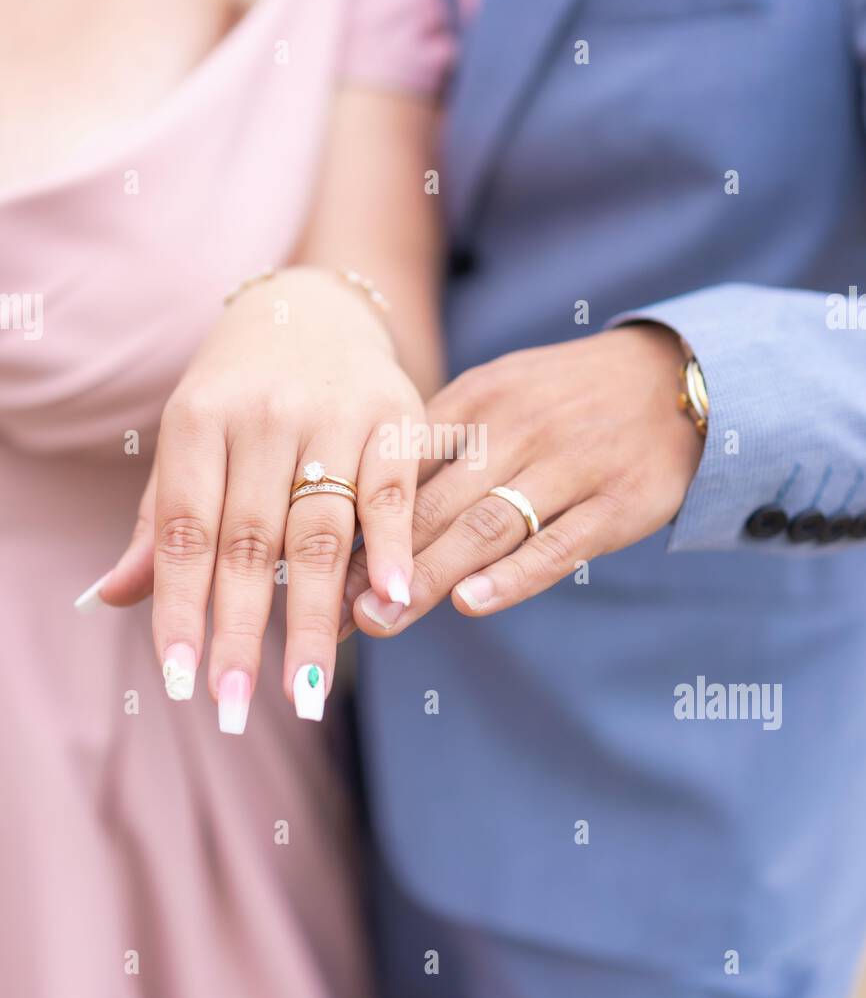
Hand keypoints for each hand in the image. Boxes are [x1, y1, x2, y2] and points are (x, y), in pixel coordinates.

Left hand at [100, 267, 423, 726]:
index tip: (179, 682)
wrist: (316, 307)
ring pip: (322, 529)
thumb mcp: (189, 439)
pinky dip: (392, 546)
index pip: (185, 531)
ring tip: (306, 688)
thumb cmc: (240, 390)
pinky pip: (393, 490)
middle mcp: (265, 412)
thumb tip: (109, 598)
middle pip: (250, 541)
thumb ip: (160, 520)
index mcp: (200, 417)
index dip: (180, 608)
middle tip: (233, 706)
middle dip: (241, 630)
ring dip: (315, 615)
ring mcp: (335, 411)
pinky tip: (393, 599)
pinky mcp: (397, 412)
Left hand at [343, 324, 703, 632]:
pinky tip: (472, 604)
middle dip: (378, 562)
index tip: (312, 563)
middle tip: (335, 611)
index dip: (355, 516)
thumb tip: (363, 500)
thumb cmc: (567, 397)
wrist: (676, 377)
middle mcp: (518, 427)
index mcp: (478, 397)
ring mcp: (570, 465)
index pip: (401, 462)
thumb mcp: (500, 391)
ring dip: (429, 577)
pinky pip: (558, 546)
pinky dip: (513, 576)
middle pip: (434, 502)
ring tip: (383, 620)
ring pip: (486, 527)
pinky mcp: (617, 503)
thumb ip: (441, 438)